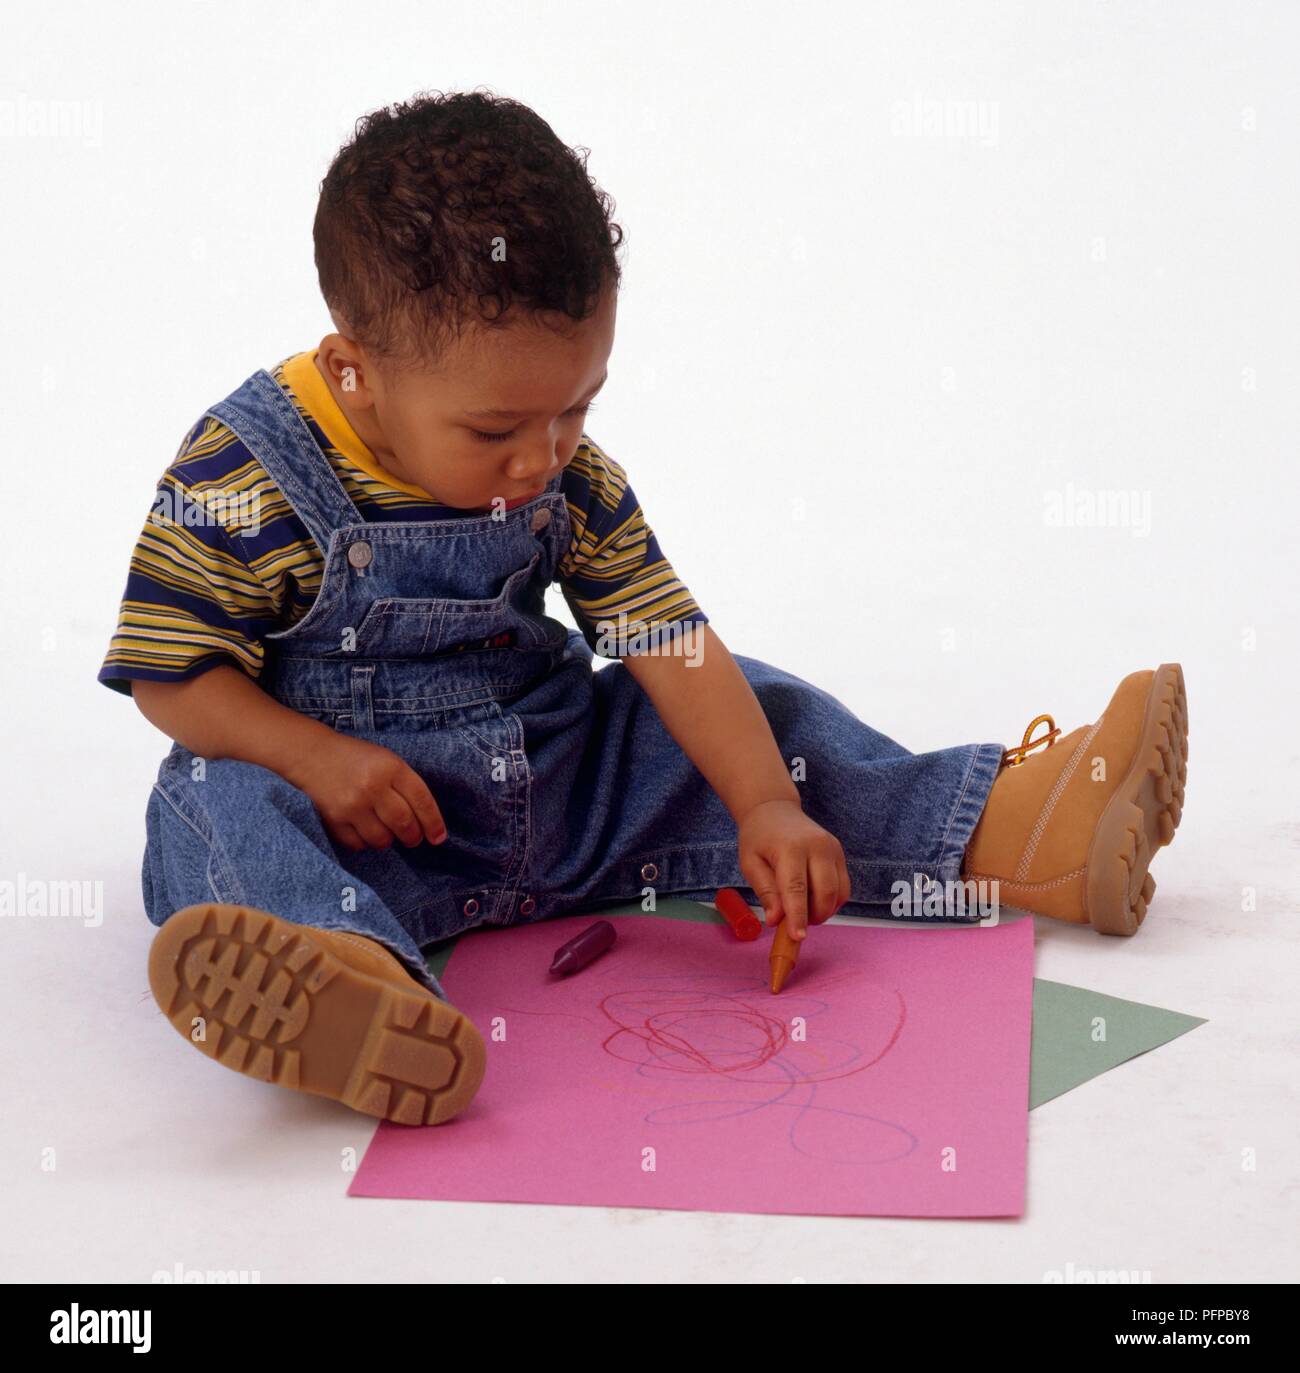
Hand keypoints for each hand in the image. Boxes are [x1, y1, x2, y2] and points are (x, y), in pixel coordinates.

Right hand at [288, 731, 447, 853]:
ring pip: (382, 839)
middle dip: (413, 837)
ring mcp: (352, 805)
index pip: (422, 800)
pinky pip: (359, 844)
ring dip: (389, 840)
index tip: (438, 837)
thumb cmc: (357, 759)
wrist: (313, 756)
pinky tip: (365, 830)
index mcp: (391, 767)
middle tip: (413, 839)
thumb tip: (426, 821)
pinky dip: (366, 842)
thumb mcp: (387, 760)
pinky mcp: (334, 820)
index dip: (433, 822)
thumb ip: (407, 785)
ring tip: (387, 831)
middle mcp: (372, 786)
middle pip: (404, 824)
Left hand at [738, 798, 850, 938]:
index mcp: (790, 848)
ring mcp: (832, 848)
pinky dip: (832, 901)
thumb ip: (765, 892)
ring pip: (838, 893)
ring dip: (824, 911)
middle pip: (824, 893)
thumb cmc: (759, 838)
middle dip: (813, 917)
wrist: (775, 810)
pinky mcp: (840, 853)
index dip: (798, 916)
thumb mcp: (750, 864)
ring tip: (803, 909)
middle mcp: (817, 846)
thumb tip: (776, 920)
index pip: (796, 889)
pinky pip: (843, 887)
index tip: (797, 937)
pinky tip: (814, 900)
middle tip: (795, 923)